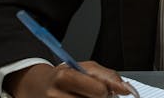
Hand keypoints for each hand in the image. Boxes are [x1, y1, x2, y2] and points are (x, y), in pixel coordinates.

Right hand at [6, 61, 134, 97]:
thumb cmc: (64, 76)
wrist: (37, 86)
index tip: (105, 89)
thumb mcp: (84, 68)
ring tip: (84, 97)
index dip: (105, 90)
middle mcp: (56, 95)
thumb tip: (126, 89)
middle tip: (93, 93)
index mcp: (64, 77)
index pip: (99, 90)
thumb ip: (108, 76)